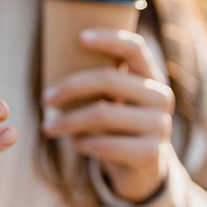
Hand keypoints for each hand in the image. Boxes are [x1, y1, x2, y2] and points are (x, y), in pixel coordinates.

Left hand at [41, 28, 174, 203]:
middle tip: (45, 98)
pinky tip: (74, 142)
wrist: (142, 169)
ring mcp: (159, 126)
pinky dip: (82, 143)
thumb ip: (98, 83)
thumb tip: (55, 59)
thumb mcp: (113, 100)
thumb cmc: (117, 126)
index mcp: (150, 77)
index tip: (80, 36)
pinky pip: (105, 144)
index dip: (109, 39)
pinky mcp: (151, 154)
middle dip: (70, 87)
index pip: (135, 48)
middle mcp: (160, 97)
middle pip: (109, 79)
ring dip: (68, 121)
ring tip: (48, 127)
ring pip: (102, 113)